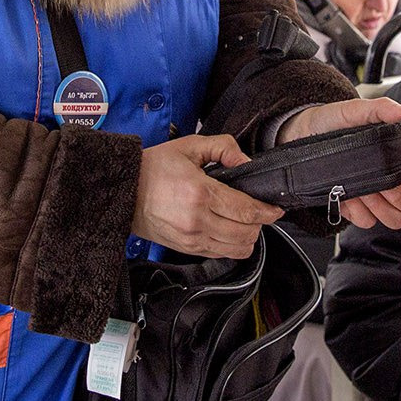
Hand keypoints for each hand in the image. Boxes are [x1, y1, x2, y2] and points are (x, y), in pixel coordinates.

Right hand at [130, 134, 282, 258]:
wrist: (124, 191)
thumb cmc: (154, 168)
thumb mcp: (190, 146)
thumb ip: (223, 148)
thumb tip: (246, 162)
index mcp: (200, 193)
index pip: (246, 210)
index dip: (267, 211)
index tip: (276, 208)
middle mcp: (197, 220)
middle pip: (246, 232)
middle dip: (260, 223)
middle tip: (260, 211)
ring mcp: (192, 239)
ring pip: (237, 248)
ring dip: (249, 236)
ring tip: (246, 222)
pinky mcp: (187, 249)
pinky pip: (221, 254)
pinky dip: (233, 245)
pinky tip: (230, 230)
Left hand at [279, 98, 400, 229]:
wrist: (298, 134)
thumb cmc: (330, 122)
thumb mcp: (354, 111)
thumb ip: (380, 109)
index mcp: (399, 159)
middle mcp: (391, 181)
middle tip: (383, 186)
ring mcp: (373, 197)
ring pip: (393, 219)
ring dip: (379, 207)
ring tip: (363, 188)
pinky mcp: (354, 208)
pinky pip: (366, 221)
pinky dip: (358, 210)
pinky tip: (348, 194)